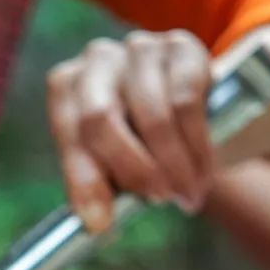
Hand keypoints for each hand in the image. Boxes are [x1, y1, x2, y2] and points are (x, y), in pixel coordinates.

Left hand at [47, 30, 214, 233]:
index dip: (84, 180)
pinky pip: (187, 101)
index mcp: (66, 87)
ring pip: (152, 115)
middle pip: (101, 118)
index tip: (100, 223)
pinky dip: (197, 148)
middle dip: (133, 170)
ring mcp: (139, 48)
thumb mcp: (113, 160)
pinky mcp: (181, 46)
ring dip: (174, 166)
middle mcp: (96, 59)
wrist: (190, 105)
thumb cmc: (140, 139)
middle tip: (158, 201)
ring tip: (186, 197)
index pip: (70, 134)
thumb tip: (98, 223)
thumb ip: (101, 182)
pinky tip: (203, 173)